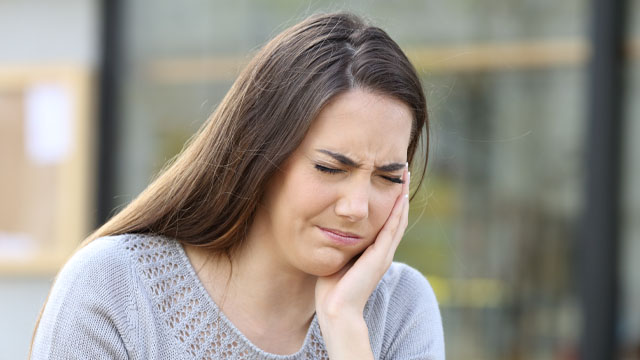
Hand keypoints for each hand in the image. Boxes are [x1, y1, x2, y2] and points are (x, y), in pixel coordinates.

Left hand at [315, 164, 409, 323]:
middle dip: (399, 193)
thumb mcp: (336, 257)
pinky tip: (400, 195)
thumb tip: (327, 226)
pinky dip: (397, 211)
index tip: (389, 180)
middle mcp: (382, 251)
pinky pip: (392, 228)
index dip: (389, 200)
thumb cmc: (331, 288)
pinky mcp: (380, 256)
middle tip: (403, 171)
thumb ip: (338, 242)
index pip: (385, 220)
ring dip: (402, 197)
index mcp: (372, 251)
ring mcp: (384, 254)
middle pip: (396, 216)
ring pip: (398, 219)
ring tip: (405, 176)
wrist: (337, 310)